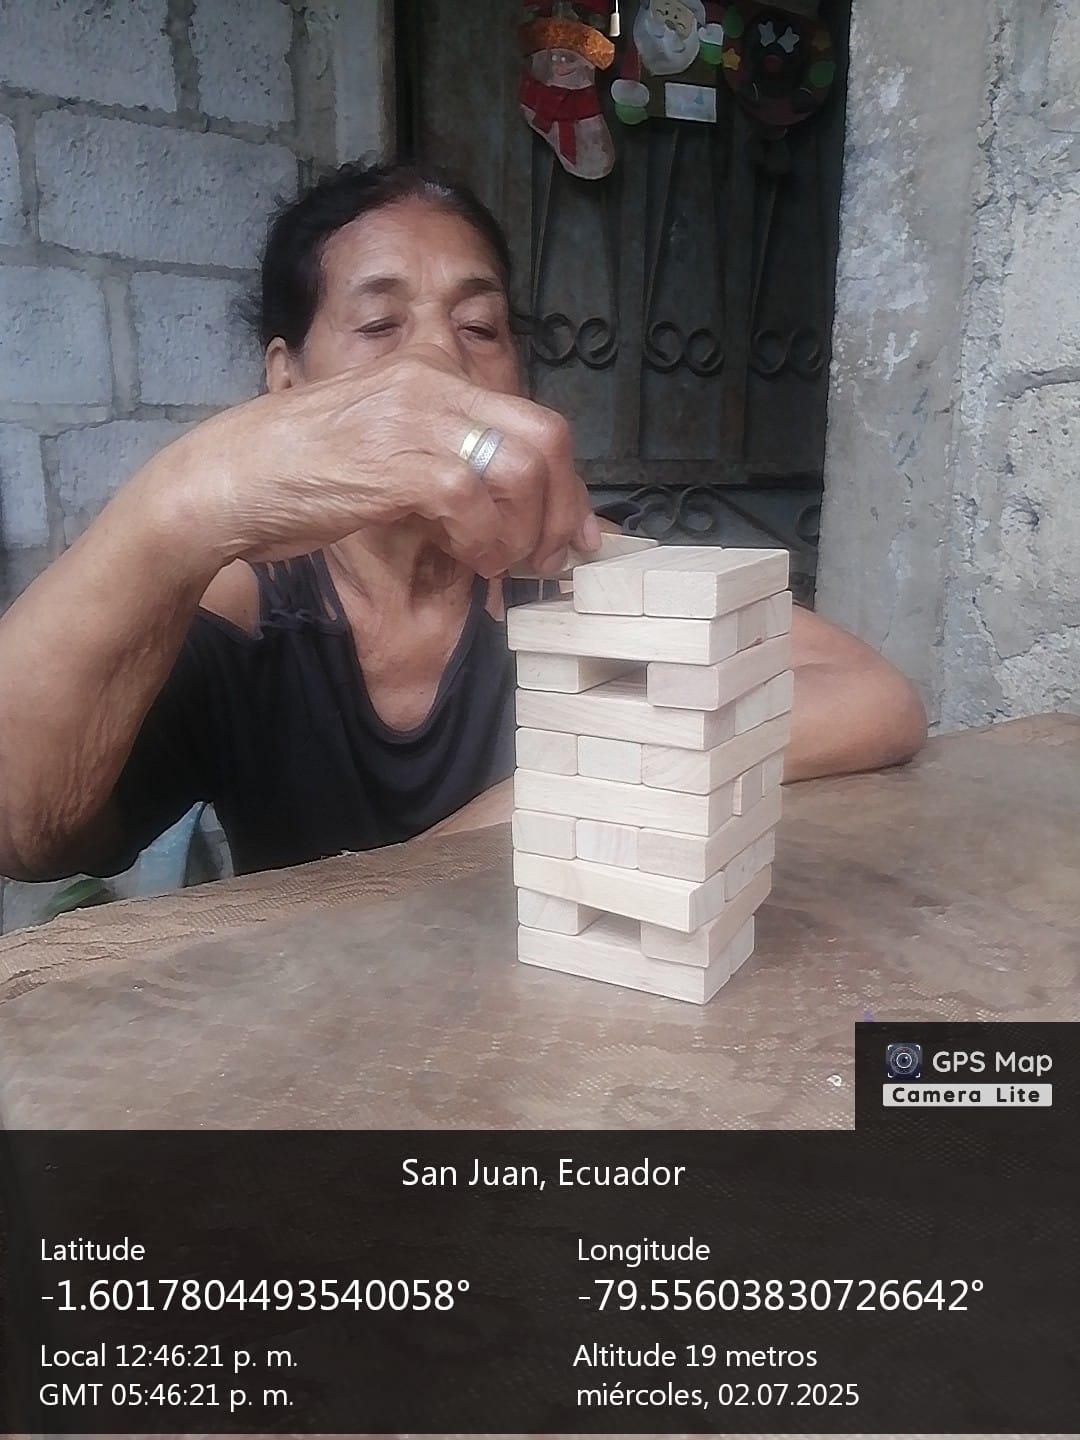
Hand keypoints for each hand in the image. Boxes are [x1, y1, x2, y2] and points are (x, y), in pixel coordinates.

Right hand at [178, 346, 599, 577]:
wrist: (223, 481)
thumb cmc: (299, 475)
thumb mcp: (384, 449)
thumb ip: (443, 462)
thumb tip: (505, 510)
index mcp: (431, 374)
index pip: (533, 420)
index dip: (567, 484)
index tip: (574, 533)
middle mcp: (431, 384)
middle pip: (546, 437)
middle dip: (563, 508)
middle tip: (550, 558)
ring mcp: (412, 420)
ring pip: (520, 469)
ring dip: (527, 532)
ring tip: (504, 565)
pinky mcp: (392, 463)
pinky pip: (472, 501)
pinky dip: (486, 542)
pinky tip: (472, 562)